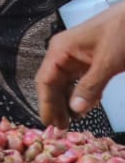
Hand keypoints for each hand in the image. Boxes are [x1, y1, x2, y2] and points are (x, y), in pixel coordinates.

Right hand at [37, 1, 124, 128]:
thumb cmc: (121, 33)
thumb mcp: (107, 62)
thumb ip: (90, 86)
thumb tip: (75, 110)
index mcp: (60, 50)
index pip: (45, 80)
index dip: (45, 103)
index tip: (48, 124)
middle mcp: (63, 54)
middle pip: (53, 84)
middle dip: (56, 106)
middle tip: (61, 129)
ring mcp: (76, 57)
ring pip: (66, 84)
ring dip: (68, 102)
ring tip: (71, 123)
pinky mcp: (89, 60)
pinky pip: (80, 80)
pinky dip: (82, 94)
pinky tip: (87, 107)